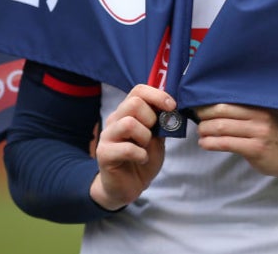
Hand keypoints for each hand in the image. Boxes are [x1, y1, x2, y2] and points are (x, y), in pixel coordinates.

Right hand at [90, 84, 174, 210]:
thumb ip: (162, 122)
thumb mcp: (157, 137)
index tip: (172, 106)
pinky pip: (127, 148)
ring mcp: (107, 136)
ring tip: (145, 147)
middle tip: (153, 133)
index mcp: (127, 112)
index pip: (138, 90)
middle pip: (134, 103)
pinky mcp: (104, 154)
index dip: (157, 95)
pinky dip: (141, 154)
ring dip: (145, 136)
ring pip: (128, 123)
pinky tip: (142, 160)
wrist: (128, 186)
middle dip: (151, 118)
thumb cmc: (142, 158)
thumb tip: (173, 108)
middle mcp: (115, 120)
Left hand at [194, 104, 277, 179]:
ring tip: (200, 133)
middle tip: (196, 118)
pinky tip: (205, 143)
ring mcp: (258, 132)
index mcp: (259, 104)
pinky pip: (226, 144)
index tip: (197, 103)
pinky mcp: (256, 149)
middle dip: (203, 114)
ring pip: (222, 127)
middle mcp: (259, 115)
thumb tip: (216, 106)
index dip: (209, 100)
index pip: (228, 98)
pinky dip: (211, 143)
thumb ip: (246, 109)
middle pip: (222, 110)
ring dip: (204, 130)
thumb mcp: (266, 114)